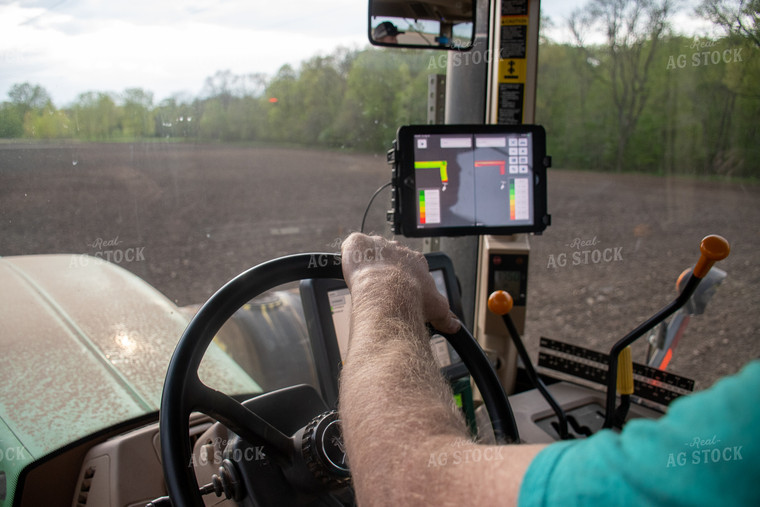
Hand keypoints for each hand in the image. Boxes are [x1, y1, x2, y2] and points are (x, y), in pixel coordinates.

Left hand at [341, 233, 459, 333]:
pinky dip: (350, 255)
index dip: (405, 278)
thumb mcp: (437, 308)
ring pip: (371, 252)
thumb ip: (446, 315)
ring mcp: (377, 245)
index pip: (411, 266)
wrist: (387, 293)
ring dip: (368, 263)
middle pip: (390, 258)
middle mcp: (398, 250)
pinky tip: (351, 268)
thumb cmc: (411, 298)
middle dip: (386, 271)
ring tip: (365, 282)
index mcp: (416, 261)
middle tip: (381, 288)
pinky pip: (352, 245)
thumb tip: (453, 325)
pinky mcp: (357, 244)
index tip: (400, 290)